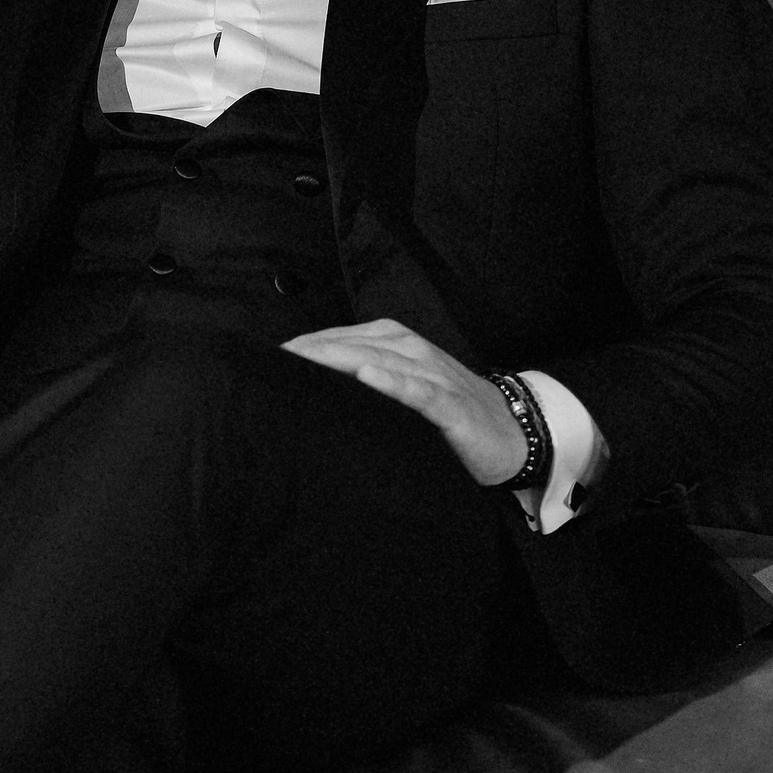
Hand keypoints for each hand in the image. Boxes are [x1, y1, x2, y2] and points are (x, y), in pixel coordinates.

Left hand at [282, 319, 527, 486]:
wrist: (510, 433)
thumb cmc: (446, 413)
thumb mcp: (400, 390)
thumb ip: (360, 383)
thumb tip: (306, 389)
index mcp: (394, 343)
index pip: (337, 339)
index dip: (301, 349)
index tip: (262, 362)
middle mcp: (411, 350)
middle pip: (350, 346)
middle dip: (309, 353)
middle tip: (268, 365)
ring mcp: (433, 375)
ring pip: (379, 360)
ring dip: (340, 360)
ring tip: (301, 363)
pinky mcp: (451, 404)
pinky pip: (420, 390)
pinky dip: (395, 383)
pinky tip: (368, 378)